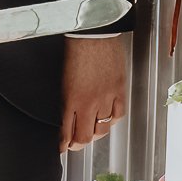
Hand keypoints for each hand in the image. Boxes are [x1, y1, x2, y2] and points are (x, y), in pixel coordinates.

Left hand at [60, 34, 128, 152]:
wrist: (92, 33)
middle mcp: (88, 102)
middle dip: (77, 145)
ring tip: (90, 133)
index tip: (62, 147)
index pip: (66, 132)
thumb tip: (65, 115)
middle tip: (74, 145)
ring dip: (95, 135)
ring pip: (102, 129)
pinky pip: (118, 115)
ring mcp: (106, 97)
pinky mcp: (119, 90)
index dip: (64, 144)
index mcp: (70, 99)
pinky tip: (107, 119)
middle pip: (84, 137)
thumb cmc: (75, 50)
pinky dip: (112, 121)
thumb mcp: (63, 79)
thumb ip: (66, 100)